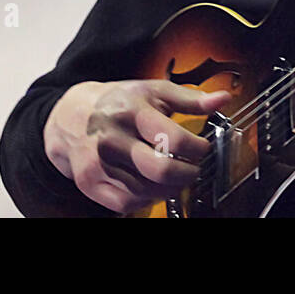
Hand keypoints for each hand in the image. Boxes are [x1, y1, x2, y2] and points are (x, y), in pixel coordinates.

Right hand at [43, 79, 230, 213]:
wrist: (71, 115)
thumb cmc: (119, 102)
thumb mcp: (154, 91)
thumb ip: (190, 99)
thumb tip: (223, 98)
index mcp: (133, 111)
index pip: (174, 139)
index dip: (197, 149)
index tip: (202, 148)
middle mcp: (113, 138)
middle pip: (160, 171)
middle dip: (187, 175)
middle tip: (192, 169)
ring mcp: (98, 163)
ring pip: (146, 191)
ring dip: (169, 188)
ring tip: (174, 176)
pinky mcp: (89, 182)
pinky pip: (126, 202)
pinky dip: (146, 198)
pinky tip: (151, 185)